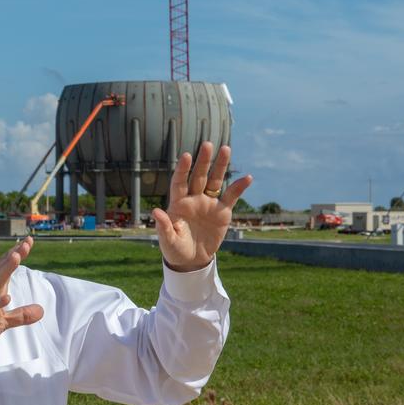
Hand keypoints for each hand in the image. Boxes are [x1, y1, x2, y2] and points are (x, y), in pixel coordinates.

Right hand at [0, 237, 44, 370]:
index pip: (3, 269)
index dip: (15, 254)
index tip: (28, 240)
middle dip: (12, 255)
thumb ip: (21, 315)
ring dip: (4, 270)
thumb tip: (41, 310)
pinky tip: (7, 297)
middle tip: (26, 242)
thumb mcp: (3, 323)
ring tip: (16, 256)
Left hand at [152, 142, 253, 271]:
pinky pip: (231, 197)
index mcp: (178, 203)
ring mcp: (208, 203)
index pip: (179, 182)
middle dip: (203, 161)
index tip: (186, 156)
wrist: (191, 260)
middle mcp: (193, 199)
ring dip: (220, 166)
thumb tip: (155, 211)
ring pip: (215, 181)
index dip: (182, 170)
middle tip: (207, 144)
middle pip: (199, 176)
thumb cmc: (175, 249)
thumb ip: (164, 226)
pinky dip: (239, 188)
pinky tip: (247, 178)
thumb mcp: (168, 240)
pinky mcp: (222, 212)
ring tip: (226, 149)